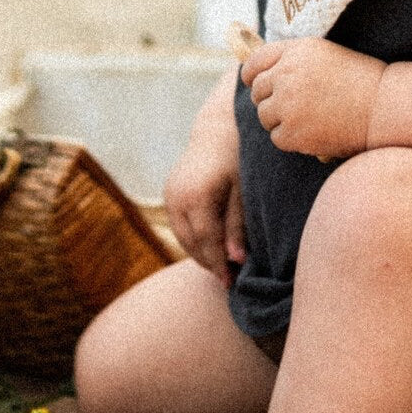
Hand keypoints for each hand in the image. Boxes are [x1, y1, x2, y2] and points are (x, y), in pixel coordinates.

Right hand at [163, 117, 245, 284]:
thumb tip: (236, 259)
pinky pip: (179, 226)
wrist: (217, 129)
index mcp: (196, 195)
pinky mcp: (168, 194)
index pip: (206, 240)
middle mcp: (177, 197)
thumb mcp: (243, 191)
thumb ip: (237, 225)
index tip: (231, 282)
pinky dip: (193, 240)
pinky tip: (210, 247)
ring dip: (199, 254)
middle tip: (228, 281)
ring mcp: (169, 195)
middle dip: (209, 263)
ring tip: (221, 268)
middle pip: (190, 242)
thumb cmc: (238, 158)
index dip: (218, 264)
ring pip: (182, 236)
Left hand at [240, 38, 385, 160]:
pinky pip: (277, 137)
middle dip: (271, 99)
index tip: (254, 83)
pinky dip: (291, 139)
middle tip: (293, 107)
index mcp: (295, 51)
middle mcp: (287, 75)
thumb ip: (291, 59)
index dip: (251, 75)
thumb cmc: (360, 81)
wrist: (386, 107)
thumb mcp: (324, 55)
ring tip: (308, 119)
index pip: (255, 62)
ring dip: (281, 120)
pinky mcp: (293, 132)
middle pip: (258, 92)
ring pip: (264, 116)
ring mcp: (288, 105)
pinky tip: (313, 132)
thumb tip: (256, 74)